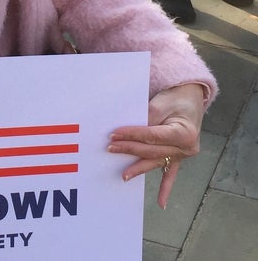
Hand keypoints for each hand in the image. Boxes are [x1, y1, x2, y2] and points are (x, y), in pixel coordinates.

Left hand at [107, 83, 204, 208]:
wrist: (191, 97)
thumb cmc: (176, 98)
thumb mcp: (162, 103)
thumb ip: (147, 117)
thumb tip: (128, 130)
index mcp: (184, 133)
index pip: (152, 136)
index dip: (133, 135)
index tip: (115, 134)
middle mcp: (186, 148)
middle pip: (152, 150)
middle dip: (130, 149)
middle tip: (110, 148)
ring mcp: (183, 154)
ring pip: (156, 162)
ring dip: (139, 167)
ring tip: (124, 175)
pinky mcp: (178, 157)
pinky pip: (171, 174)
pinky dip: (166, 188)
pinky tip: (161, 203)